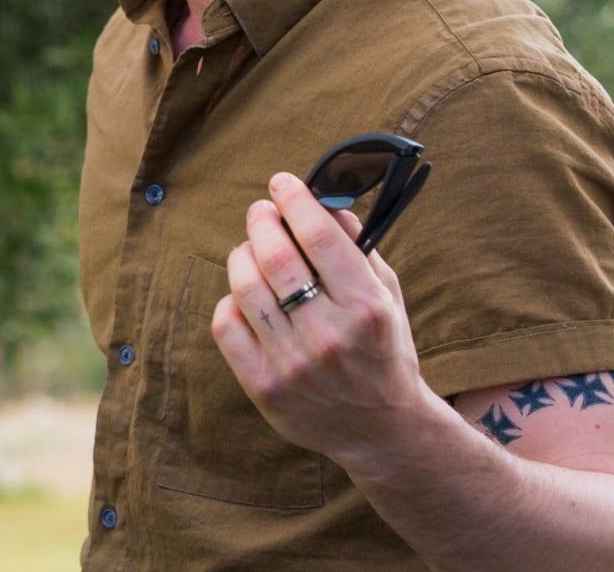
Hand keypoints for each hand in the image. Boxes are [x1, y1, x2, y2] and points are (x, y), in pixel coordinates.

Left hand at [209, 172, 432, 468]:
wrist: (383, 430)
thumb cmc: (384, 350)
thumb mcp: (387, 294)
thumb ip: (358, 247)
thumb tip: (321, 203)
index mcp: (367, 307)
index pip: (319, 236)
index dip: (294, 200)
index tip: (283, 183)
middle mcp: (329, 336)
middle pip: (275, 256)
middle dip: (262, 220)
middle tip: (262, 213)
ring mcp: (293, 365)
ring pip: (244, 286)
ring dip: (243, 255)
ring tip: (253, 250)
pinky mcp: (264, 387)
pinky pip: (226, 325)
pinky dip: (231, 300)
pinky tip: (247, 296)